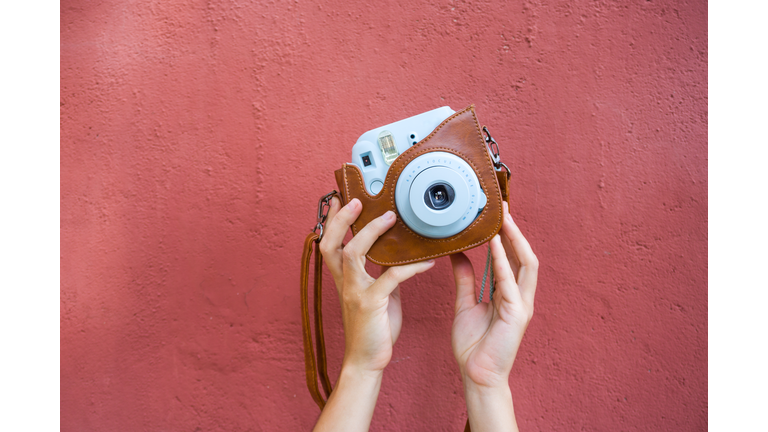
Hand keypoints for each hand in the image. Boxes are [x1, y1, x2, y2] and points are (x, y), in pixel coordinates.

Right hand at [319, 197, 435, 373]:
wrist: (367, 361)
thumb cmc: (373, 329)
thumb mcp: (376, 296)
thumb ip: (381, 276)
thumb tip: (395, 259)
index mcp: (344, 280)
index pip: (330, 245)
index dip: (331, 222)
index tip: (338, 201)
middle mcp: (344, 283)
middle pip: (331, 243)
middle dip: (341, 219)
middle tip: (356, 200)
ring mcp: (355, 292)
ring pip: (353, 253)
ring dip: (371, 232)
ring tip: (390, 218)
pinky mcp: (370, 304)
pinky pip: (390, 277)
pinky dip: (410, 266)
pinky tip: (427, 262)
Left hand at [450, 202, 538, 388]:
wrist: (476, 374)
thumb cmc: (473, 344)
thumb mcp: (465, 304)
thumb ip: (465, 279)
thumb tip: (458, 255)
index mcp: (509, 293)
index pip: (512, 257)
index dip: (507, 236)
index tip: (496, 216)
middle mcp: (519, 296)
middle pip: (523, 255)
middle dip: (515, 231)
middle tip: (503, 207)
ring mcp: (522, 304)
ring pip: (525, 263)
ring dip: (515, 239)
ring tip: (503, 218)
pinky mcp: (517, 313)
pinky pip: (511, 281)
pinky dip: (503, 260)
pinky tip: (495, 244)